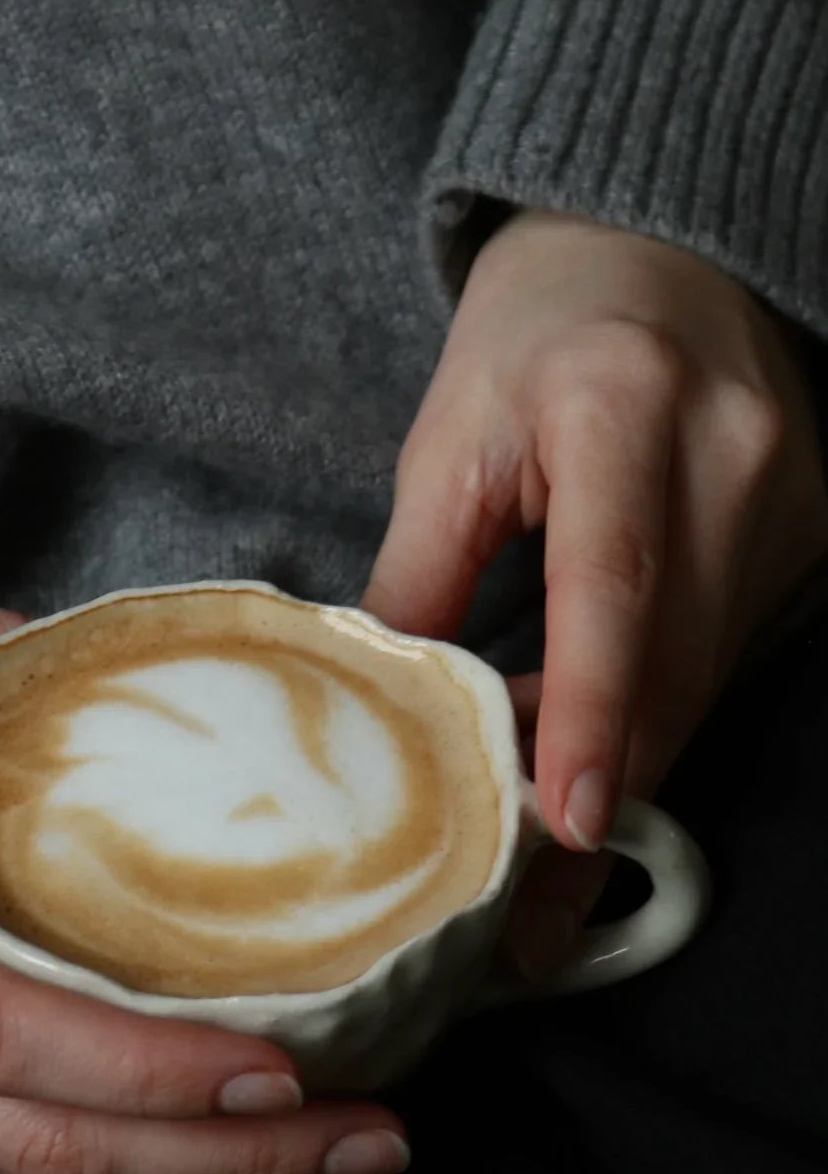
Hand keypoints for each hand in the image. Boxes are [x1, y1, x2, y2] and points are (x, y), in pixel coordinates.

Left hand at [363, 210, 827, 973]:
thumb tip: (388, 709)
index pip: (611, 586)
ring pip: (701, 677)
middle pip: (668, 664)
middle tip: (527, 921)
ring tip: (536, 867)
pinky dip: (654, 717)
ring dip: (620, 770)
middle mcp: (732, 460)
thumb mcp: (450, 439)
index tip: (564, 827)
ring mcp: (789, 498)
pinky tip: (591, 766)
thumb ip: (422, 570)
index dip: (589, 714)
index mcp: (622, 411)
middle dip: (597, 798)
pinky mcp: (804, 535)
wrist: (656, 252)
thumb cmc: (533, 336)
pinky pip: (722, 655)